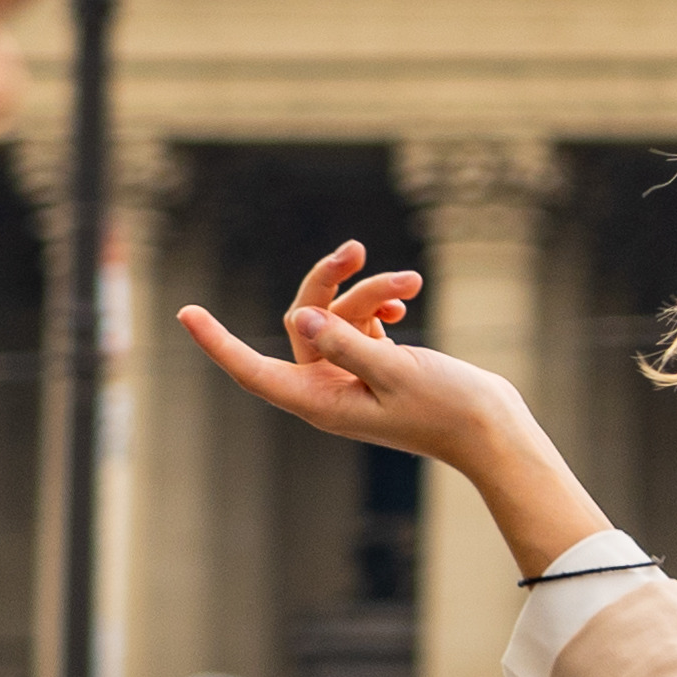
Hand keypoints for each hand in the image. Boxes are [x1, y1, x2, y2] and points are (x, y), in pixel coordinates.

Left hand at [180, 245, 609, 576]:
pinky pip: (361, 320)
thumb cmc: (446, 409)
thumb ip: (348, 343)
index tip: (186, 313)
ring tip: (411, 282)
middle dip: (331, 283)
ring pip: (339, 314)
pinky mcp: (375, 362)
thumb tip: (303, 316)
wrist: (490, 427)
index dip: (218, 342)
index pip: (254, 370)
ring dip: (371, 291)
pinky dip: (380, 302)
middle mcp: (328, 389)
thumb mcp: (395, 372)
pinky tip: (406, 296)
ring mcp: (350, 376)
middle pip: (303, 322)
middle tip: (356, 249)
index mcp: (320, 402)